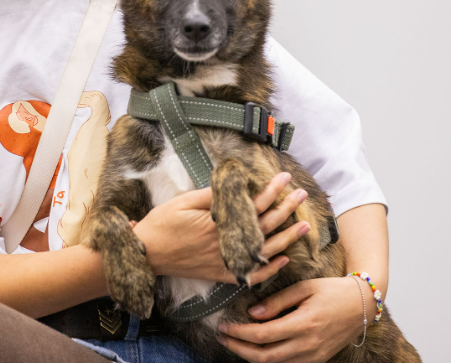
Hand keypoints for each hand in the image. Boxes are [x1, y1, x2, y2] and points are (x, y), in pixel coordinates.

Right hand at [132, 173, 310, 284]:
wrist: (147, 254)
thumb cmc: (162, 224)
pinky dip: (269, 268)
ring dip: (286, 236)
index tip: (285, 177)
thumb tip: (233, 186)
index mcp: (217, 222)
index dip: (271, 189)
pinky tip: (283, 258)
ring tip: (304, 224)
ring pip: (263, 249)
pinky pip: (251, 273)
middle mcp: (225, 242)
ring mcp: (225, 260)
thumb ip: (210, 196)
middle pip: (263, 224)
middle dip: (285, 207)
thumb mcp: (183, 202)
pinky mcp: (221, 273)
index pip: (252, 203)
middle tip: (301, 194)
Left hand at [217, 277, 365, 362]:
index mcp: (304, 324)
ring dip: (251, 357)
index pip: (263, 335)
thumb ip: (278, 301)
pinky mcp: (317, 360)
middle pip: (265, 356)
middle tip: (222, 336)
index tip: (224, 325)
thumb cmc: (332, 290)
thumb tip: (253, 313)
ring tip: (235, 343)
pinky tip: (257, 349)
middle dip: (239, 348)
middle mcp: (309, 344)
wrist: (362, 304)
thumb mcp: (305, 287)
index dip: (239, 333)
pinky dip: (269, 360)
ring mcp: (314, 356)